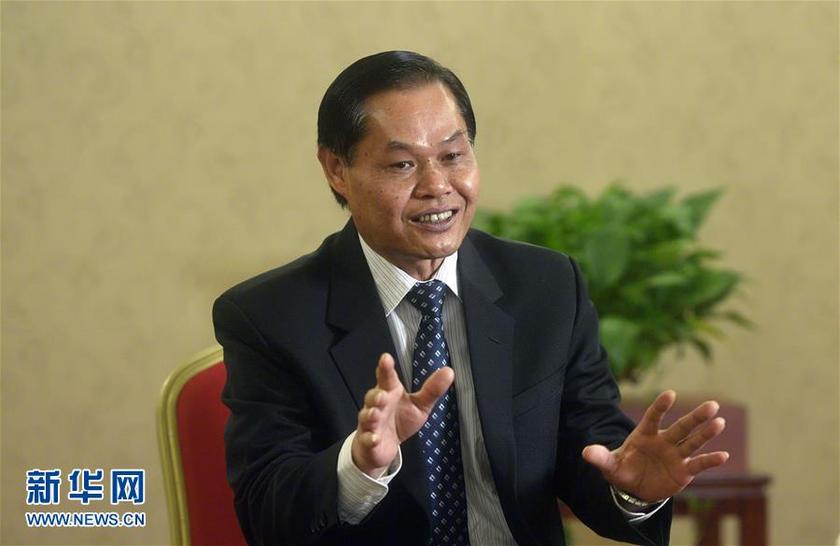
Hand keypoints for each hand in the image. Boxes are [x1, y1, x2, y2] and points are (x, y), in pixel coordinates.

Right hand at [351, 353, 453, 476]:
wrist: (382, 446)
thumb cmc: (400, 420)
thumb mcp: (420, 405)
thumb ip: (432, 390)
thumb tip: (449, 371)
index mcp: (390, 392)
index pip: (387, 377)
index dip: (385, 368)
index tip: (386, 358)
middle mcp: (378, 405)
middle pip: (373, 396)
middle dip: (376, 395)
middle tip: (383, 395)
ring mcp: (370, 423)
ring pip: (367, 416)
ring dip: (370, 414)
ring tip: (375, 414)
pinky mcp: (368, 441)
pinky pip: (367, 439)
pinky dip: (370, 439)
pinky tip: (374, 438)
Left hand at [582, 390, 728, 501]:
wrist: (635, 488)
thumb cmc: (623, 469)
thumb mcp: (609, 465)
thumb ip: (600, 457)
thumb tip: (586, 452)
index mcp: (644, 434)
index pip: (653, 417)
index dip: (660, 406)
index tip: (670, 394)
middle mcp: (664, 441)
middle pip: (681, 427)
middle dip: (696, 417)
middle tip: (712, 405)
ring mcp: (675, 455)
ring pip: (693, 441)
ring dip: (706, 433)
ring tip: (720, 422)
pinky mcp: (684, 471)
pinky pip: (698, 463)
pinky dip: (710, 460)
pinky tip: (724, 455)